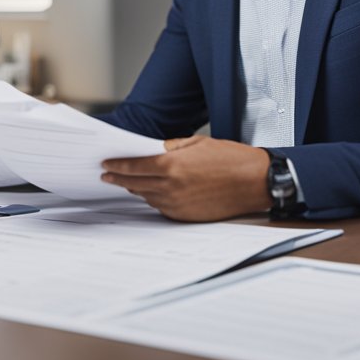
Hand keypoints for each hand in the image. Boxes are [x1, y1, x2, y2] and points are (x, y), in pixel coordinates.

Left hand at [101, 136, 270, 221]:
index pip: (135, 166)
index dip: (117, 166)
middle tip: (107, 175)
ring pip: (147, 196)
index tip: (105, 164)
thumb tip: (153, 150)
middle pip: (135, 184)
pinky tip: (153, 191)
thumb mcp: (198, 142)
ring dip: (137, 188)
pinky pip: (161, 207)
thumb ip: (171, 147)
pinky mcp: (185, 216)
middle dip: (119, 179)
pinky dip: (154, 198)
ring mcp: (177, 204)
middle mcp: (171, 187)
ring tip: (129, 181)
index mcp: (172, 165)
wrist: (253, 182)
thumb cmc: (230, 159)